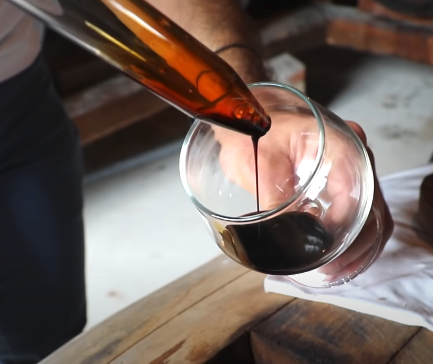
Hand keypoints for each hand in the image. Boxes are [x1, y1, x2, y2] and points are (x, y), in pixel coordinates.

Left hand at [215, 113, 393, 279]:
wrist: (249, 117)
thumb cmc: (252, 130)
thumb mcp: (258, 163)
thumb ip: (273, 195)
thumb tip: (286, 234)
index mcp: (338, 144)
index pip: (358, 192)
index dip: (345, 227)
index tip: (325, 249)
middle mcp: (353, 157)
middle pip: (373, 208)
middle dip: (357, 246)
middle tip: (331, 270)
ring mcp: (349, 170)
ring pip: (372, 214)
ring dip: (359, 246)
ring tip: (335, 271)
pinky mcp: (340, 182)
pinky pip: (360, 212)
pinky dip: (354, 238)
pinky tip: (337, 258)